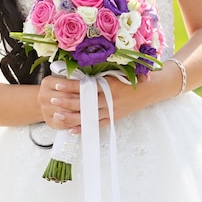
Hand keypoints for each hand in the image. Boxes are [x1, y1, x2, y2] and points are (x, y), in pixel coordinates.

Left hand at [38, 74, 152, 132]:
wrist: (149, 91)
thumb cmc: (132, 78)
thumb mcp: (116, 73)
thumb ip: (99, 74)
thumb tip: (78, 71)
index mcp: (109, 86)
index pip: (86, 87)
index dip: (70, 86)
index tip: (57, 84)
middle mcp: (110, 100)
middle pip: (84, 103)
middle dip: (66, 102)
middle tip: (52, 100)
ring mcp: (111, 112)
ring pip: (88, 116)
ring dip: (71, 117)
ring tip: (57, 115)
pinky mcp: (113, 119)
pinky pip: (96, 126)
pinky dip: (84, 128)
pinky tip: (71, 130)